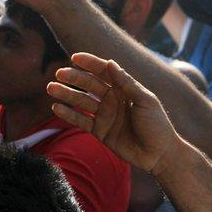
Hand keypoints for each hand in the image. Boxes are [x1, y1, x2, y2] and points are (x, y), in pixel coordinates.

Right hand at [47, 52, 179, 174]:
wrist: (160, 154)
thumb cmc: (157, 125)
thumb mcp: (145, 101)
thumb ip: (127, 83)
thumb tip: (110, 63)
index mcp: (124, 89)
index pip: (104, 72)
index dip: (90, 63)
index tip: (75, 57)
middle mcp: (112, 100)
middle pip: (89, 85)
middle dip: (74, 78)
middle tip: (59, 74)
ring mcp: (104, 115)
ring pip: (81, 101)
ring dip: (66, 94)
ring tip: (51, 88)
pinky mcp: (99, 131)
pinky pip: (80, 120)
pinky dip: (68, 114)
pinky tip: (56, 107)